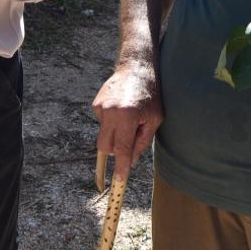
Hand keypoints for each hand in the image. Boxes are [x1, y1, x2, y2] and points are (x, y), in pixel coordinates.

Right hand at [93, 62, 162, 178]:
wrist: (136, 68)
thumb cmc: (151, 94)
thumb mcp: (154, 119)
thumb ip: (142, 142)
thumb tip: (129, 162)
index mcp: (127, 117)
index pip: (121, 149)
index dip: (120, 167)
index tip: (119, 181)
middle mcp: (111, 112)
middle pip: (106, 147)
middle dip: (115, 152)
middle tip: (129, 144)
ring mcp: (101, 108)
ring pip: (104, 135)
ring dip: (115, 134)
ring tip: (129, 117)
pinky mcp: (96, 104)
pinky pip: (103, 123)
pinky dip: (111, 123)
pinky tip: (121, 109)